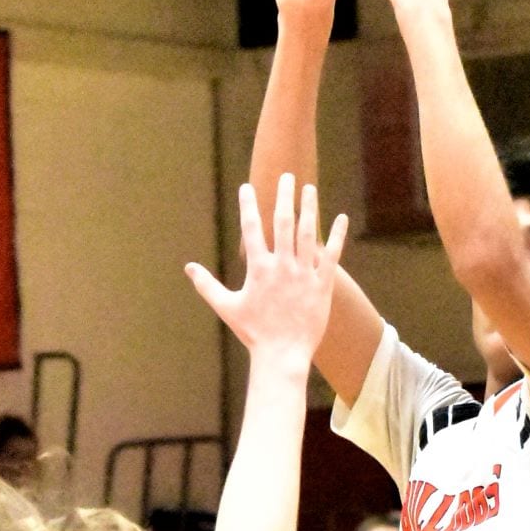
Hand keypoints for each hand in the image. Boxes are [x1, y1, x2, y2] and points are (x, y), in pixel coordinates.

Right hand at [188, 176, 346, 370]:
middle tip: (287, 176)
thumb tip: (188, 268)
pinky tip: (340, 218)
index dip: (249, 205)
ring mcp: (304, 274)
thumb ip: (207, 285)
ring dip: (309, 208)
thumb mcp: (227, 307)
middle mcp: (282, 266)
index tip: (247, 186)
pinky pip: (331, 255)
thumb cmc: (253, 332)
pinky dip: (336, 236)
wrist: (282, 354)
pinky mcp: (322, 284)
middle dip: (284, 196)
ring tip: (309, 188)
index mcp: (259, 269)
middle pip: (284, 222)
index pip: (252, 229)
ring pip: (309, 233)